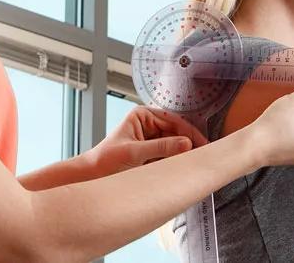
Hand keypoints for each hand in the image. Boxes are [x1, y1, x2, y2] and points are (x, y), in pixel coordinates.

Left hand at [84, 106, 207, 177]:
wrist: (90, 178)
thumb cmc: (105, 161)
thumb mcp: (134, 153)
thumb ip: (161, 148)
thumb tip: (187, 143)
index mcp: (143, 116)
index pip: (173, 120)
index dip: (188, 131)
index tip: (201, 143)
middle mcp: (148, 124)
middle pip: (176, 131)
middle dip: (188, 143)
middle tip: (202, 154)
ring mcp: (151, 139)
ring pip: (175, 144)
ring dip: (183, 153)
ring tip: (195, 162)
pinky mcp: (152, 153)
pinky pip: (169, 155)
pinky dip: (177, 161)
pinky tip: (184, 167)